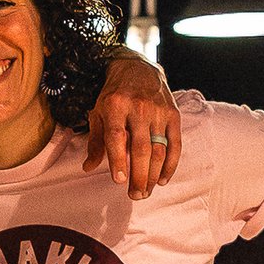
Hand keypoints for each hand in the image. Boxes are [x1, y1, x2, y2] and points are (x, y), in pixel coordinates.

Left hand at [79, 53, 180, 197]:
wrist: (138, 68)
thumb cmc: (114, 95)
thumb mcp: (99, 112)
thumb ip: (95, 141)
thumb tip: (87, 167)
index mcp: (115, 106)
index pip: (117, 137)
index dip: (118, 160)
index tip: (119, 181)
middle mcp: (138, 108)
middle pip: (141, 148)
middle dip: (138, 175)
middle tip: (135, 195)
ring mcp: (158, 111)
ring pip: (159, 149)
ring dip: (153, 175)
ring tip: (145, 191)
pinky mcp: (174, 114)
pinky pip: (175, 144)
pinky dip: (170, 164)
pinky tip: (161, 179)